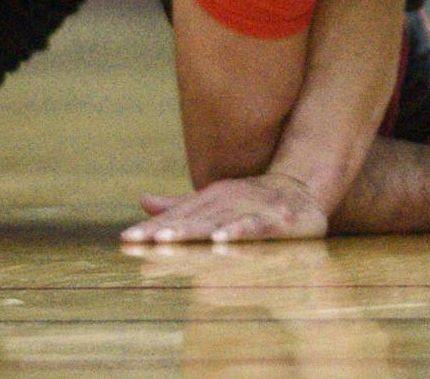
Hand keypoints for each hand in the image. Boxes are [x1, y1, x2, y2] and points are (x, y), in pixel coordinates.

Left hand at [123, 171, 327, 244]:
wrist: (302, 188)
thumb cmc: (252, 200)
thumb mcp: (215, 202)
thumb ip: (181, 205)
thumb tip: (143, 200)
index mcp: (210, 199)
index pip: (177, 215)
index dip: (152, 228)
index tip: (126, 239)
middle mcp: (227, 200)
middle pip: (192, 219)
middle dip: (166, 230)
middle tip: (140, 241)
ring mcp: (251, 207)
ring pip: (218, 221)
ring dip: (193, 230)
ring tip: (168, 239)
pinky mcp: (277, 219)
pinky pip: (256, 226)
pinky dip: (239, 230)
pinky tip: (222, 238)